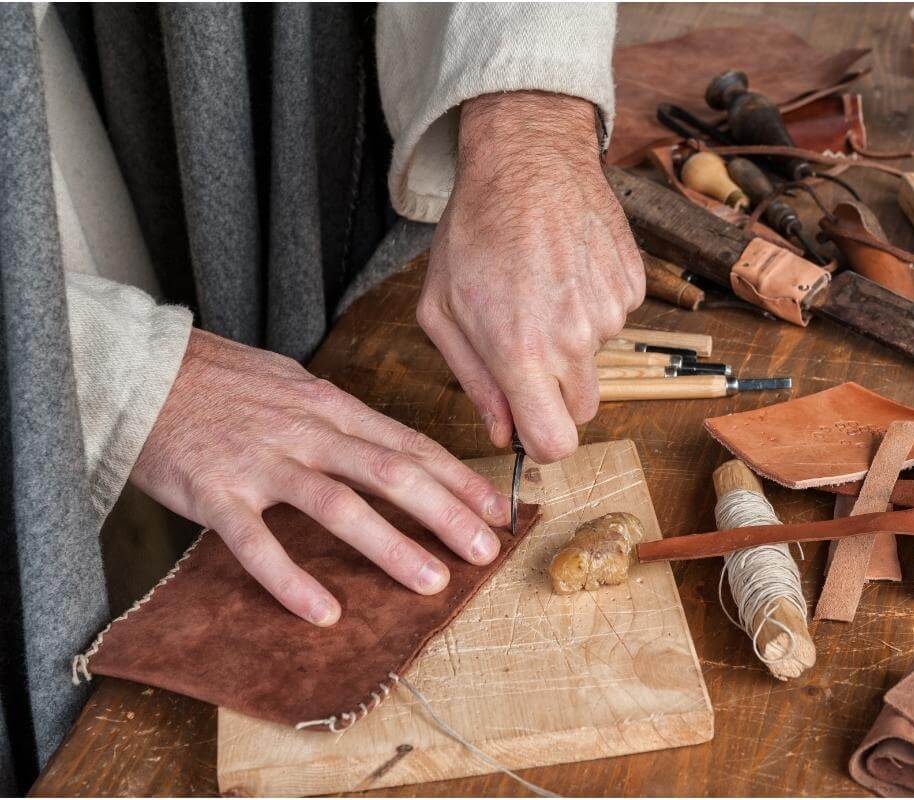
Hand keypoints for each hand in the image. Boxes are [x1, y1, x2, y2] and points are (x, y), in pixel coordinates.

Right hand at [129, 329, 510, 625]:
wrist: (140, 369)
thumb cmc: (224, 382)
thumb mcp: (295, 385)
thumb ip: (342, 419)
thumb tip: (393, 446)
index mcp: (331, 407)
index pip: (409, 443)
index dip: (458, 478)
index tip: (496, 509)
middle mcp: (307, 431)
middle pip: (391, 472)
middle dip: (445, 513)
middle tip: (484, 551)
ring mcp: (262, 462)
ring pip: (338, 505)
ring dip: (390, 546)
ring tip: (430, 581)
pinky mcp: (216, 493)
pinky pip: (258, 543)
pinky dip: (291, 580)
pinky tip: (324, 613)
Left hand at [418, 91, 643, 463]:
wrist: (528, 159)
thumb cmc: (475, 230)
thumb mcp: (442, 309)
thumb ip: (473, 379)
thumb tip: (502, 431)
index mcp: (522, 353)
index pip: (555, 443)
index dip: (541, 441)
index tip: (529, 422)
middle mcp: (574, 340)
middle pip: (582, 410)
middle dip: (556, 392)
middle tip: (528, 346)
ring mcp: (611, 312)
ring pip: (597, 360)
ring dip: (573, 340)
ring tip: (542, 288)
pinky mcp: (633, 286)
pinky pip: (615, 319)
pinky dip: (592, 304)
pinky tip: (566, 268)